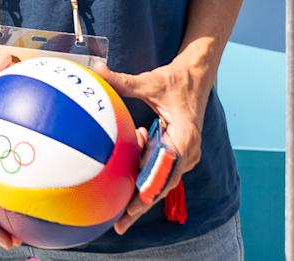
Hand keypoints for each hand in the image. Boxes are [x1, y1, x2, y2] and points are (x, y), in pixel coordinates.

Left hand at [96, 60, 211, 235]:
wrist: (198, 75)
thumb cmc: (176, 79)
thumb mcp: (150, 81)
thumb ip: (123, 81)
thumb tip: (96, 70)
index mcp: (185, 139)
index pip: (164, 174)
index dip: (147, 193)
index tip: (131, 208)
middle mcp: (188, 152)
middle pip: (162, 185)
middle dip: (141, 203)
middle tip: (120, 223)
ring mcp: (186, 154)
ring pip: (161, 179)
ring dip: (141, 179)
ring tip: (122, 190)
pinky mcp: (180, 152)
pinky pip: (160, 168)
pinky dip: (145, 164)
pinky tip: (135, 145)